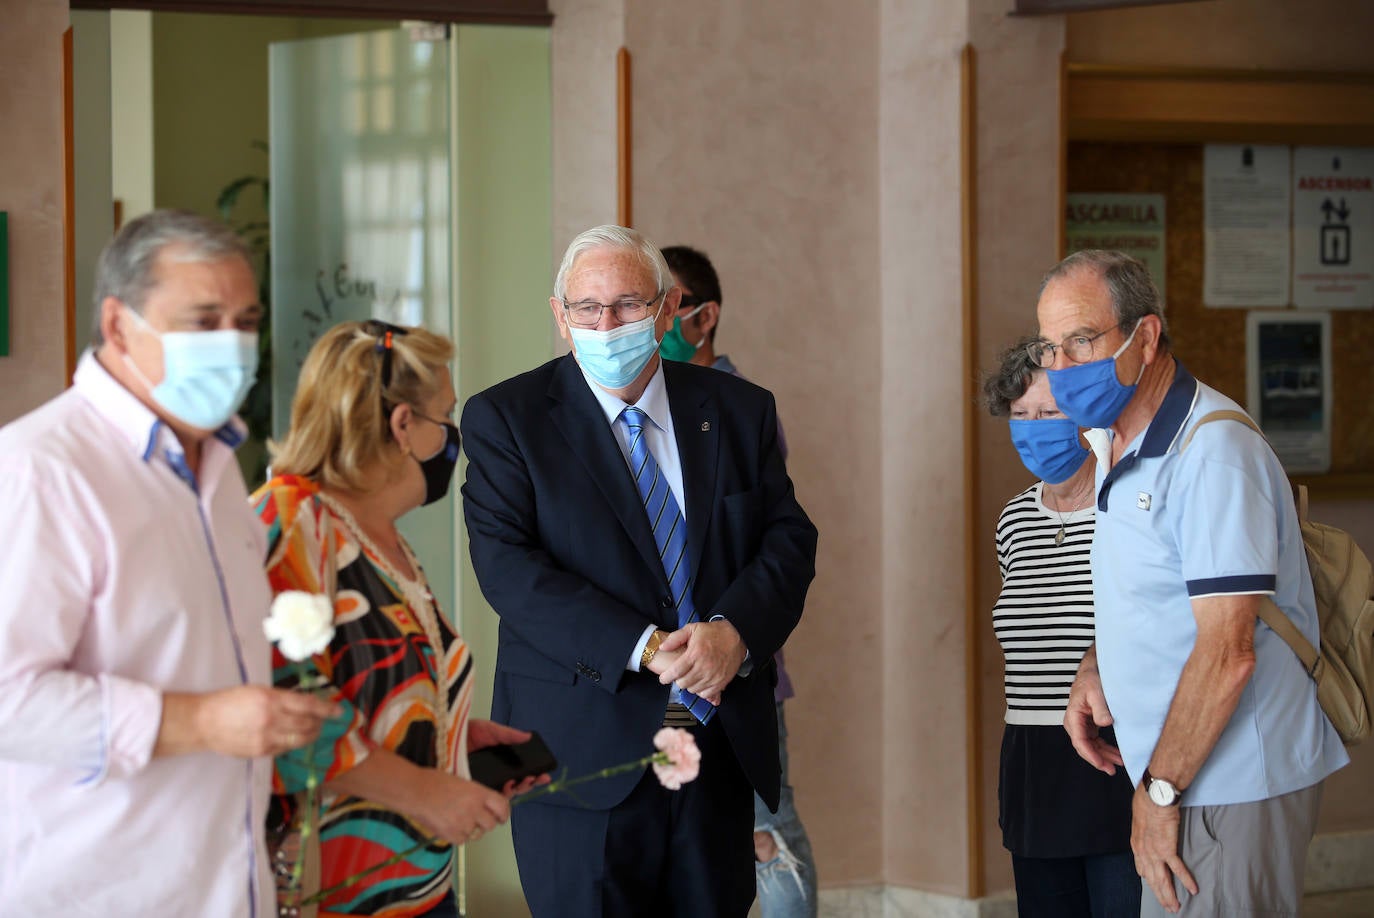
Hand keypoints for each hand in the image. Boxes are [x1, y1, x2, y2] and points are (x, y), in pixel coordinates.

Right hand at [160, 685, 340, 758]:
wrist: (204, 722)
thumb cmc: (230, 701)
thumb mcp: (257, 691)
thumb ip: (282, 698)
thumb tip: (306, 703)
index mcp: (271, 700)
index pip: (308, 705)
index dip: (327, 709)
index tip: (339, 711)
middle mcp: (271, 720)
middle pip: (307, 725)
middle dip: (320, 723)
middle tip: (324, 720)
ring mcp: (266, 739)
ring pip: (299, 740)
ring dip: (310, 735)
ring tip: (313, 730)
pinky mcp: (260, 752)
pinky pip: (285, 749)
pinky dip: (293, 743)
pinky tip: (292, 737)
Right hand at [409, 769, 511, 846]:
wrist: (414, 791)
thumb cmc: (432, 782)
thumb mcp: (461, 782)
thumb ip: (475, 794)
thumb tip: (484, 804)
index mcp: (478, 793)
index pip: (502, 807)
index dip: (503, 813)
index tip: (501, 816)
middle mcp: (474, 809)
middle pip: (491, 825)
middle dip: (485, 823)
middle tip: (476, 819)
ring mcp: (463, 824)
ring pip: (476, 834)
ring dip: (471, 830)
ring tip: (458, 820)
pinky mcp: (451, 835)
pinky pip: (462, 840)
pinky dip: (457, 836)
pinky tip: (448, 825)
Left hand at [467, 719, 552, 798]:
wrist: (442, 737)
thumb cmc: (463, 733)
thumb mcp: (489, 730)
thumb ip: (508, 735)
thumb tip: (527, 736)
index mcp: (499, 762)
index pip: (520, 773)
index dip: (533, 775)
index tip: (544, 773)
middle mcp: (493, 775)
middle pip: (516, 785)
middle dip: (530, 783)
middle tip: (538, 778)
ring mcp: (484, 784)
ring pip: (505, 794)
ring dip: (519, 789)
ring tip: (525, 780)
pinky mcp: (474, 790)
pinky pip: (489, 797)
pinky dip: (501, 794)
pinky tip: (508, 786)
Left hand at [656, 620, 746, 705]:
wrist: (736, 636)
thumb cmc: (713, 632)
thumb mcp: (692, 629)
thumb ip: (675, 638)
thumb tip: (662, 647)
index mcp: (694, 654)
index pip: (675, 672)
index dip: (666, 678)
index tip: (663, 678)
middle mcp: (703, 667)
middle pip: (683, 683)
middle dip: (678, 680)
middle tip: (680, 675)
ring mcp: (713, 676)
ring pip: (693, 690)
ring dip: (689, 685)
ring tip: (691, 677)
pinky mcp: (721, 682)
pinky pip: (706, 694)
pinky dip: (701, 690)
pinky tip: (700, 682)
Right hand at [1063, 659, 1123, 774]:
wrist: (1092, 672)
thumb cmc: (1092, 679)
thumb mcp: (1097, 691)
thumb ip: (1100, 708)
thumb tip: (1104, 723)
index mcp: (1073, 716)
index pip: (1080, 741)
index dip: (1091, 755)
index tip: (1102, 764)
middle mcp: (1075, 723)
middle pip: (1084, 747)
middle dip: (1098, 760)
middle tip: (1112, 770)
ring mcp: (1082, 725)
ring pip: (1091, 746)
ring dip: (1104, 756)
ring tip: (1119, 763)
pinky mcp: (1089, 725)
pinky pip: (1095, 742)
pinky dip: (1105, 749)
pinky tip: (1116, 754)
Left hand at [1132, 783, 1196, 912]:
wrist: (1154, 795)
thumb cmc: (1147, 800)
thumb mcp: (1139, 818)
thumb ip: (1144, 829)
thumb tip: (1147, 829)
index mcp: (1137, 844)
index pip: (1142, 867)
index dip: (1148, 879)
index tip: (1152, 886)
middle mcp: (1143, 851)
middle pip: (1152, 879)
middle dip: (1160, 894)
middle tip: (1168, 906)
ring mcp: (1154, 852)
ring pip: (1162, 879)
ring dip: (1170, 895)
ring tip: (1176, 906)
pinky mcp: (1167, 849)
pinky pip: (1178, 869)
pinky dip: (1186, 880)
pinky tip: (1193, 890)